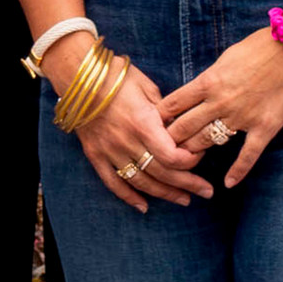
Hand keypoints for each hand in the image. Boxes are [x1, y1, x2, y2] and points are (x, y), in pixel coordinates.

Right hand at [57, 50, 206, 212]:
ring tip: (184, 200)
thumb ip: (165, 111)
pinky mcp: (95, 154)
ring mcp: (110, 151)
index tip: (199, 157)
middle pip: (162, 173)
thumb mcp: (147, 87)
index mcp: (143, 123)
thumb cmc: (115, 75)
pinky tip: (144, 206)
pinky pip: (113, 181)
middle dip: (187, 184)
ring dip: (165, 194)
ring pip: (141, 182)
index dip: (190, 161)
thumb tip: (180, 129)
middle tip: (206, 191)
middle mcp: (127, 142)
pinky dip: (128, 197)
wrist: (76, 75)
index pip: (172, 156)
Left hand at [147, 30, 282, 192]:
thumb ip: (210, 78)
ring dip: (195, 152)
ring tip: (187, 160)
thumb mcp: (225, 58)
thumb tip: (196, 92)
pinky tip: (228, 183)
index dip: (159, 118)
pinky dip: (238, 171)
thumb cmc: (260, 47)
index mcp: (208, 81)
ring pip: (208, 141)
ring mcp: (242, 117)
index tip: (153, 126)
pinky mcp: (265, 127)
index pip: (172, 105)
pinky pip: (248, 154)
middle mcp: (220, 101)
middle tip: (164, 148)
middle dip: (171, 140)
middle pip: (184, 128)